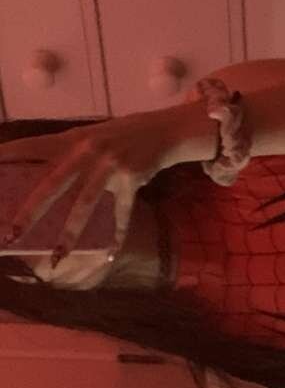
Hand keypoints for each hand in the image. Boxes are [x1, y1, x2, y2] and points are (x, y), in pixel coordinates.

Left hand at [0, 111, 176, 267]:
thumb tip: (36, 179)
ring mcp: (110, 165)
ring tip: (57, 256)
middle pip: (52, 184)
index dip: (6, 157)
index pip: (30, 147)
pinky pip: (122, 211)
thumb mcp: (90, 136)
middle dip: (30, 212)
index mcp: (71, 138)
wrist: (164, 131)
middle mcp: (87, 150)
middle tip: (12, 235)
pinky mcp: (132, 179)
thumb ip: (66, 152)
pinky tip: (111, 251)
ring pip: (84, 203)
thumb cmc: (121, 136)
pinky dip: (118, 232)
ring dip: (70, 233)